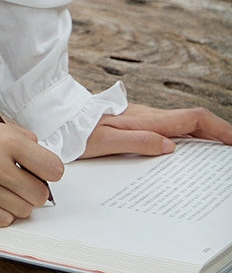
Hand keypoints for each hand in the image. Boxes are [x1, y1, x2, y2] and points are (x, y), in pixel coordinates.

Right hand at [0, 108, 63, 227]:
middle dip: (35, 189)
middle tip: (23, 180)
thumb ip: (21, 141)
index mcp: (7, 141)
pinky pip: (1, 220)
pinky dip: (3, 213)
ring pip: (23, 211)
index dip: (50, 171)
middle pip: (39, 195)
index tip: (43, 170)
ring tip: (6, 189)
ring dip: (19, 202)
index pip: (53, 169)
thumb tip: (41, 161)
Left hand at [82, 103, 231, 158]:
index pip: (193, 118)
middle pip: (192, 121)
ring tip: (211, 157)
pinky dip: (182, 139)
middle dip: (216, 134)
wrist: (57, 117)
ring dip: (200, 137)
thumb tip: (170, 147)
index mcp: (146, 119)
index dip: (219, 129)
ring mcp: (141, 118)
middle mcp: (147, 116)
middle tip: (227, 152)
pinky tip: (180, 154)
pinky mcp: (133, 123)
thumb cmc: (76, 129)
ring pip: (180, 125)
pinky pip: (166, 129)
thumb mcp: (104, 141)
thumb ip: (138, 142)